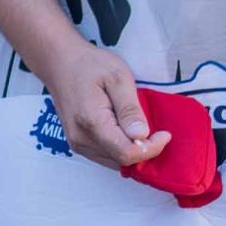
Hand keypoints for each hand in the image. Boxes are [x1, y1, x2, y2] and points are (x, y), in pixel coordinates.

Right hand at [39, 34, 170, 171]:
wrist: (60, 63)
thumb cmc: (89, 65)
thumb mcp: (117, 77)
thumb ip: (129, 108)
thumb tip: (141, 135)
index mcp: (92, 122)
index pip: (126, 152)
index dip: (151, 148)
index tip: (165, 134)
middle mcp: (82, 139)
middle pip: (121, 160)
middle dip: (144, 151)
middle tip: (157, 131)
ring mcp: (78, 144)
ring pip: (114, 162)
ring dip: (133, 151)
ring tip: (143, 129)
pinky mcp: (78, 144)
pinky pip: (106, 156)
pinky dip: (121, 150)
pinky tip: (128, 132)